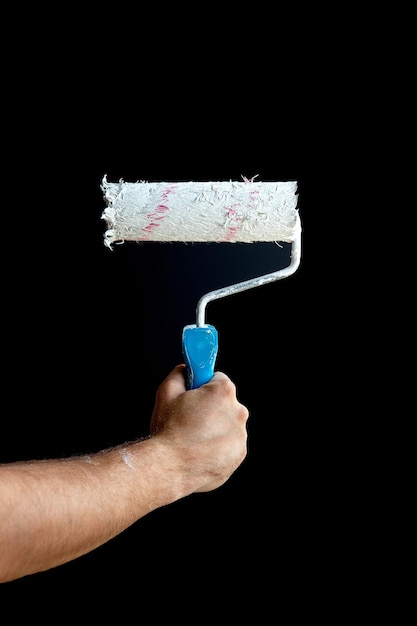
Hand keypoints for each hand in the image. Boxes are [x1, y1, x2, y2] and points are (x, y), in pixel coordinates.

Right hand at [150, 364, 248, 491]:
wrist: (170, 468)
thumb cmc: (168, 430)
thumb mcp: (166, 393)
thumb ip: (178, 374)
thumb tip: (184, 371)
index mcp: (223, 392)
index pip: (217, 379)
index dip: (202, 386)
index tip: (194, 395)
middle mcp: (238, 411)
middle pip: (224, 403)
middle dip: (209, 408)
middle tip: (189, 419)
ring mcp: (240, 435)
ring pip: (227, 425)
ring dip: (214, 429)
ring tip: (192, 439)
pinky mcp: (238, 454)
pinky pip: (229, 445)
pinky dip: (218, 447)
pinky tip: (200, 452)